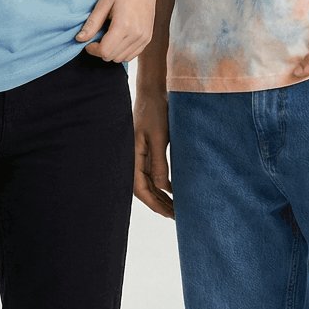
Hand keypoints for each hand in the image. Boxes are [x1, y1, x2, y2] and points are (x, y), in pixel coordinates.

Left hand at [77, 0, 156, 62]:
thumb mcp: (103, 3)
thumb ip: (92, 24)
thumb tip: (79, 39)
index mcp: (124, 25)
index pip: (105, 51)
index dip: (93, 49)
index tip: (88, 41)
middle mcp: (137, 34)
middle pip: (112, 57)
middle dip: (101, 50)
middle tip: (97, 37)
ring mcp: (144, 37)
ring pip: (122, 58)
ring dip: (112, 51)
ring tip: (108, 35)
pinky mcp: (148, 38)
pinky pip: (132, 55)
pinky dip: (122, 51)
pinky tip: (118, 38)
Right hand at [133, 90, 173, 218]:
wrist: (152, 92)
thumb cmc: (155, 111)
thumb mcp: (159, 137)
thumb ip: (159, 162)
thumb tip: (163, 188)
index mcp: (132, 156)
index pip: (141, 189)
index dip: (155, 204)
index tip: (170, 213)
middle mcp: (133, 158)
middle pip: (144, 189)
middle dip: (159, 204)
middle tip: (177, 215)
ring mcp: (138, 155)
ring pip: (147, 183)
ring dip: (160, 195)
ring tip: (175, 207)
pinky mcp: (144, 150)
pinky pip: (151, 172)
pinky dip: (161, 183)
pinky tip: (172, 189)